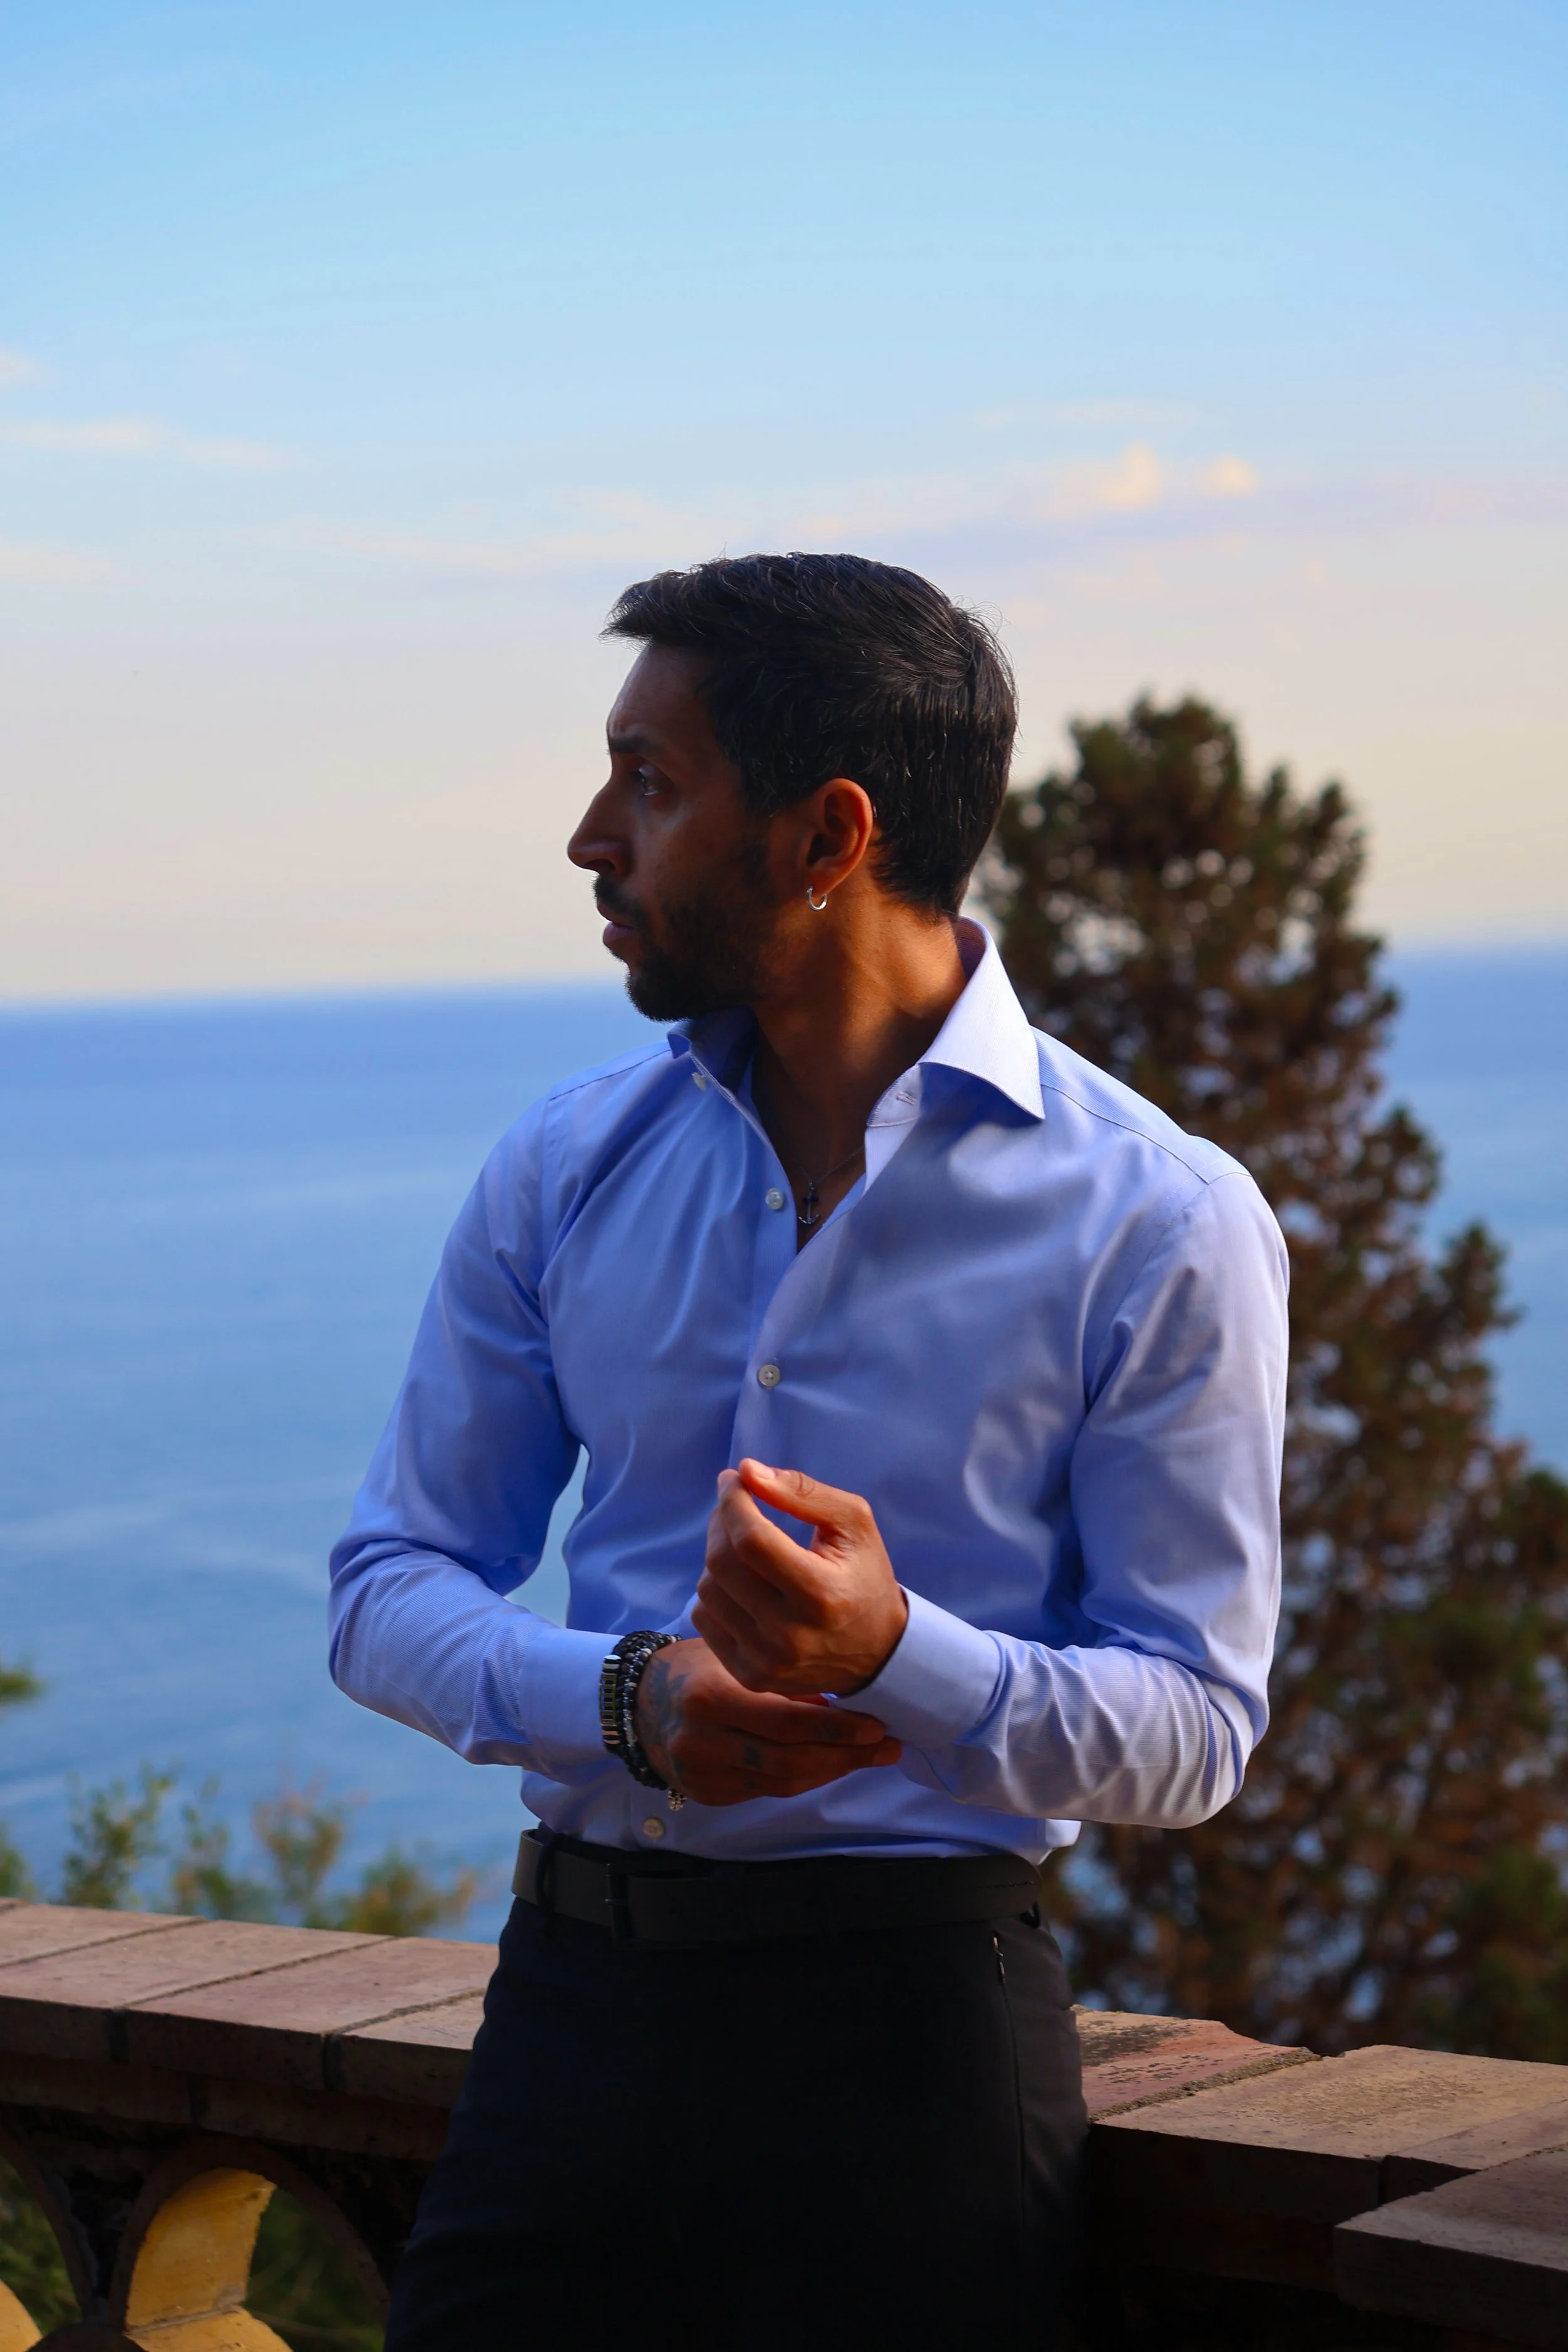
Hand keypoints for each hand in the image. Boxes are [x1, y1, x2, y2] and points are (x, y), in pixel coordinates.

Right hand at [633, 1636, 899, 1806]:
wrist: (640, 1702)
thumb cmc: (695, 1668)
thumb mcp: (732, 1658)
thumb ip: (780, 1681)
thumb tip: (837, 1701)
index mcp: (710, 1697)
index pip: (787, 1722)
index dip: (837, 1728)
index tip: (876, 1726)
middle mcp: (703, 1740)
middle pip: (790, 1760)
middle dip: (845, 1755)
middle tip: (885, 1747)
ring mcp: (703, 1772)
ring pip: (782, 1782)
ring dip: (831, 1771)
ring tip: (867, 1757)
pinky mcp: (706, 1792)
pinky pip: (766, 1791)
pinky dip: (801, 1779)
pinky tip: (828, 1765)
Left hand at [693, 1460, 909, 1698]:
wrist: (878, 1652)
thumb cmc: (865, 1577)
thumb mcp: (854, 1524)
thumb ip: (803, 1492)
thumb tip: (748, 1471)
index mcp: (820, 1594)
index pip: (752, 1540)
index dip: (734, 1501)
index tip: (735, 1479)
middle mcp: (789, 1635)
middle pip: (722, 1563)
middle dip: (721, 1521)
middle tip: (736, 1504)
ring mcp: (766, 1662)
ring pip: (708, 1590)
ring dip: (718, 1555)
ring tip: (744, 1545)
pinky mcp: (750, 1676)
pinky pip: (704, 1619)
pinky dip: (716, 1591)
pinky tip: (742, 1583)